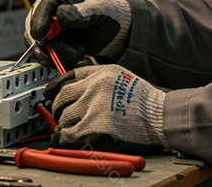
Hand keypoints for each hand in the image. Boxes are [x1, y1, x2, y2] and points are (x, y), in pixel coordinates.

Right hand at [25, 0, 131, 67]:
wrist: (117, 28)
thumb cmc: (108, 11)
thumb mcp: (99, 8)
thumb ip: (82, 12)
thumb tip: (61, 15)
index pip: (41, 8)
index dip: (38, 22)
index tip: (41, 36)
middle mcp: (50, 13)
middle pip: (33, 30)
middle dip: (47, 45)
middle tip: (67, 51)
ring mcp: (51, 30)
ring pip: (39, 47)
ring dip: (57, 55)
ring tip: (79, 52)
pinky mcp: (55, 45)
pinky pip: (48, 57)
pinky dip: (60, 61)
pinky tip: (77, 55)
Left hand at [44, 65, 166, 153]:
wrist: (160, 115)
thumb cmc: (147, 102)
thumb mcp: (124, 79)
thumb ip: (102, 81)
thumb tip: (82, 91)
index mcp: (103, 72)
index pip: (70, 75)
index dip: (56, 84)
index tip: (51, 91)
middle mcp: (95, 85)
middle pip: (63, 95)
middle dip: (57, 107)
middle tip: (58, 114)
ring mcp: (94, 104)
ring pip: (64, 114)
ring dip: (62, 123)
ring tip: (64, 128)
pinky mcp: (95, 124)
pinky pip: (70, 132)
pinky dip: (64, 136)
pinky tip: (65, 138)